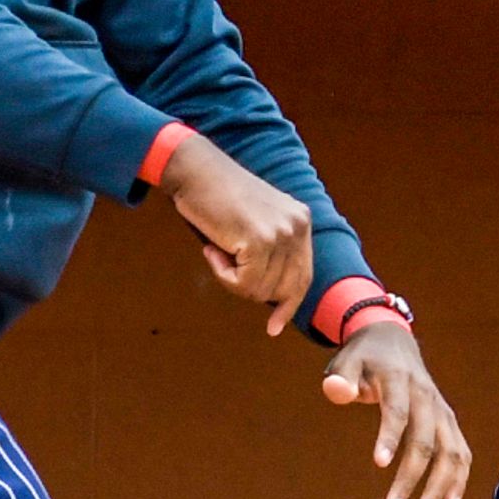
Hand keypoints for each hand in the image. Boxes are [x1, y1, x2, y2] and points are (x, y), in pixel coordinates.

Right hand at [159, 134, 316, 332]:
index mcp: (301, 220)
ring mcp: (281, 233)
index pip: (303, 276)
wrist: (195, 170)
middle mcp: (297, 226)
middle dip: (251, 289)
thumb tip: (272, 298)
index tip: (274, 328)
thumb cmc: (215, 198)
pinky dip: (223, 275)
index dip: (288, 305)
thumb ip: (270, 252)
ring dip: (232, 278)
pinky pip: (243, 284)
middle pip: (282, 289)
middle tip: (224, 263)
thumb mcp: (255, 221)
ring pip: (260, 291)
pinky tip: (212, 249)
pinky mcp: (259, 241)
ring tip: (218, 248)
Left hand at [323, 318, 472, 498]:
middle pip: (426, 441)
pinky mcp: (449, 423)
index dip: (389, 437)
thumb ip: (340, 378)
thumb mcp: (345, 361)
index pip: (398, 411)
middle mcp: (428, 397)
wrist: (395, 342)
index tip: (378, 464)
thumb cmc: (364, 358)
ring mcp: (442, 411)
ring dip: (440, 486)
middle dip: (411, 477)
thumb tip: (336, 391)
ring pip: (451, 452)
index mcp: (400, 380)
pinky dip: (459, 480)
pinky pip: (461, 453)